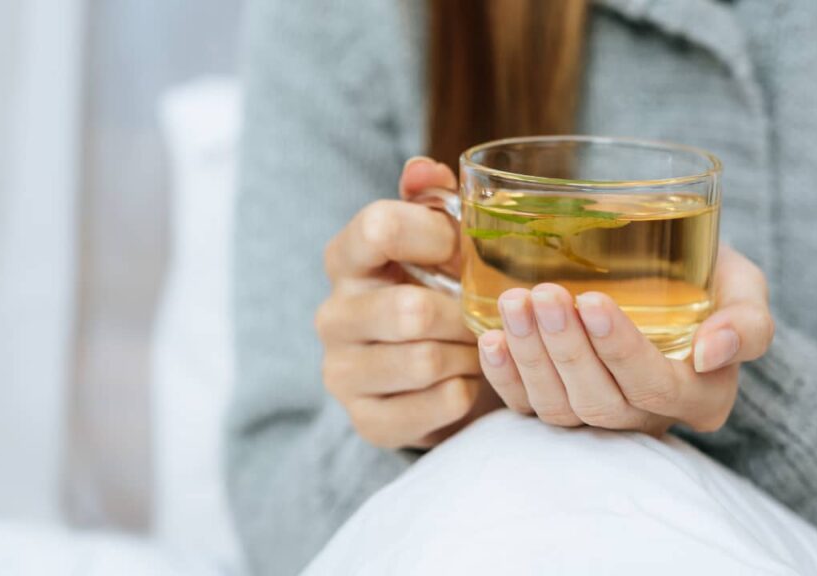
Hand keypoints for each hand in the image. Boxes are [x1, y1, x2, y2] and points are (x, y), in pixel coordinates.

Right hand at [316, 157, 500, 448]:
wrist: (419, 377)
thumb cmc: (431, 291)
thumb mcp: (432, 243)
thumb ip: (431, 200)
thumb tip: (425, 168)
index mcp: (346, 259)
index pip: (379, 227)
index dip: (436, 236)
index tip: (464, 250)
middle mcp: (333, 315)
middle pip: (409, 311)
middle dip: (462, 314)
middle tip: (483, 314)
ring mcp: (343, 372)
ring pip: (427, 362)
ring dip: (469, 354)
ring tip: (477, 346)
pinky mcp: (367, 420)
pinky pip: (438, 404)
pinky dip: (467, 391)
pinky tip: (466, 380)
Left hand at [476, 245, 773, 434]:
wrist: (670, 274)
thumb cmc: (710, 278)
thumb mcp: (745, 289)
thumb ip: (747, 322)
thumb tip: (712, 352)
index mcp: (701, 396)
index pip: (657, 386)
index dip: (622, 350)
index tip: (594, 301)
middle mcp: (648, 416)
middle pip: (601, 402)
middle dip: (568, 350)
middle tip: (544, 295)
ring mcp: (599, 414)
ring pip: (560, 407)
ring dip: (532, 357)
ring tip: (514, 304)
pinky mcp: (559, 404)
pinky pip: (527, 408)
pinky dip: (505, 377)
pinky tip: (491, 339)